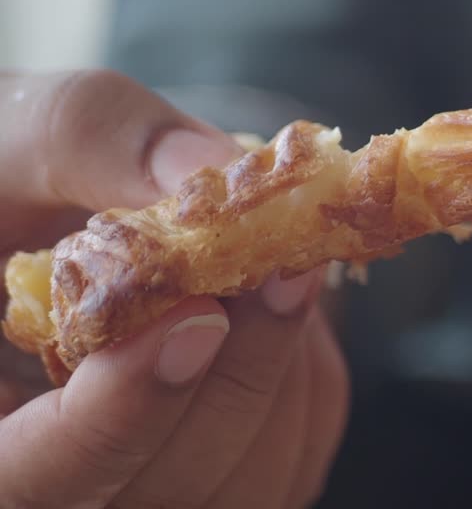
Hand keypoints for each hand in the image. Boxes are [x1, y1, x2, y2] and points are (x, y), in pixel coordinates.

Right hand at [0, 71, 349, 508]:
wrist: (55, 200)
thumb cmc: (13, 174)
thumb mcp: (16, 133)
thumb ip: (90, 140)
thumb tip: (211, 170)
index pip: (36, 478)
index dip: (121, 416)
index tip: (196, 320)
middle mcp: (60, 484)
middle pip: (165, 487)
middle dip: (239, 370)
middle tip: (283, 262)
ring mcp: (152, 489)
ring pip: (249, 480)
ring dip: (283, 361)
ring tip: (264, 266)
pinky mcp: (227, 474)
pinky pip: (297, 450)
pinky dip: (307, 369)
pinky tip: (274, 300)